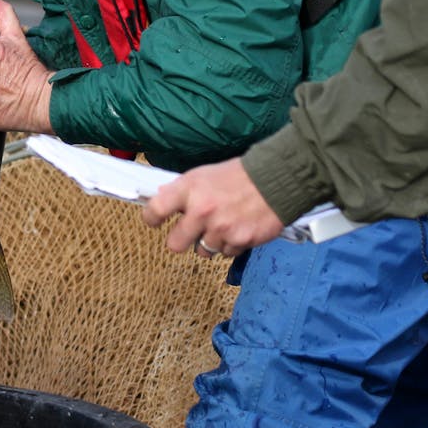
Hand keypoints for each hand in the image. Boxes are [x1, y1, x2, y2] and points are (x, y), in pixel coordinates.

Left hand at [141, 158, 284, 256]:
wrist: (276, 180)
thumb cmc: (237, 176)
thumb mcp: (203, 175)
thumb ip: (182, 191)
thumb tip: (161, 199)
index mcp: (189, 190)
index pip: (155, 210)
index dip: (151, 218)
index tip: (155, 220)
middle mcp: (201, 211)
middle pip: (174, 244)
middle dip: (181, 239)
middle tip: (191, 231)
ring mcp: (221, 229)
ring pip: (203, 251)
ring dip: (211, 242)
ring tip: (224, 224)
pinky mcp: (239, 241)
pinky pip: (226, 253)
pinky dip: (231, 244)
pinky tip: (239, 228)